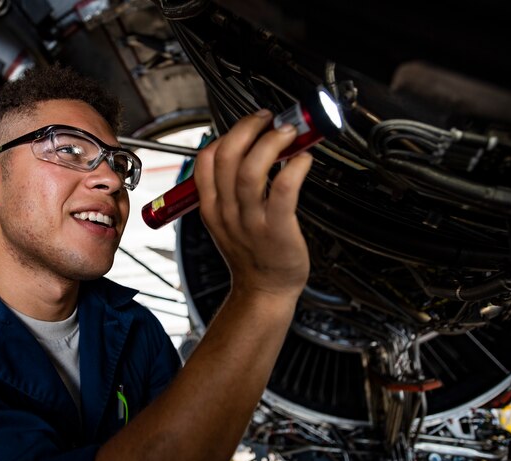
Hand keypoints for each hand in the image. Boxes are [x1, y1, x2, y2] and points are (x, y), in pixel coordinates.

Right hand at [194, 109, 312, 299]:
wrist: (264, 291)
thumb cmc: (251, 254)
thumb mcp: (226, 221)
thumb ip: (228, 190)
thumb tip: (250, 150)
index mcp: (212, 207)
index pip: (206, 160)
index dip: (227, 134)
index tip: (249, 125)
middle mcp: (228, 212)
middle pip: (227, 156)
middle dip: (248, 128)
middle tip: (268, 119)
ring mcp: (251, 221)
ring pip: (251, 170)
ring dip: (271, 143)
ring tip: (288, 133)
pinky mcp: (277, 230)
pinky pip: (282, 191)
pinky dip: (294, 169)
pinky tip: (304, 160)